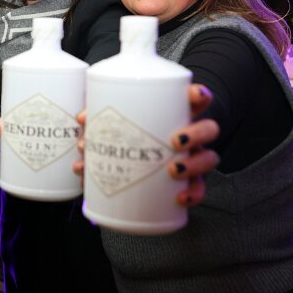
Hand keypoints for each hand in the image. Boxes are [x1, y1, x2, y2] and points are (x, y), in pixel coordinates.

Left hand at [73, 84, 219, 206]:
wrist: (137, 159)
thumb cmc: (130, 132)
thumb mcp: (117, 120)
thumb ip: (100, 116)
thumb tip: (84, 118)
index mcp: (175, 113)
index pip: (196, 99)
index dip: (200, 95)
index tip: (195, 95)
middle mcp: (189, 133)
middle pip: (208, 129)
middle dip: (196, 134)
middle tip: (175, 141)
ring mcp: (192, 155)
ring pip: (208, 158)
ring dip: (195, 165)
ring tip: (174, 170)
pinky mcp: (189, 179)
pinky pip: (198, 188)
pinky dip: (192, 194)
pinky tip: (180, 198)